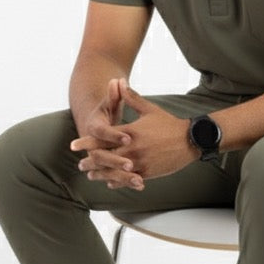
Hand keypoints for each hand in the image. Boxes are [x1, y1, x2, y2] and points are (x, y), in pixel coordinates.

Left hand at [72, 80, 194, 189]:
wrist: (190, 140)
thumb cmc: (168, 123)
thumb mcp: (149, 109)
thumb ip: (131, 98)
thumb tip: (119, 82)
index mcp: (130, 133)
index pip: (103, 138)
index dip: (87, 142)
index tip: (73, 145)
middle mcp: (133, 149)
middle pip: (105, 157)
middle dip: (91, 161)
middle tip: (80, 164)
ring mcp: (140, 163)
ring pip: (114, 171)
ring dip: (101, 174)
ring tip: (91, 175)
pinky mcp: (148, 173)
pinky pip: (128, 179)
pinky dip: (117, 181)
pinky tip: (110, 182)